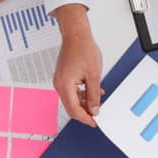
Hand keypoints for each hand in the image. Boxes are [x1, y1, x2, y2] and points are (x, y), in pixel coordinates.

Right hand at [52, 5, 103, 126]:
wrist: (76, 35)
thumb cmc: (82, 49)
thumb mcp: (93, 75)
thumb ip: (93, 95)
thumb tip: (94, 109)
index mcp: (65, 85)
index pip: (74, 109)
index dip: (85, 118)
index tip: (94, 122)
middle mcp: (59, 84)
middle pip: (71, 106)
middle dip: (85, 112)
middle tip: (96, 115)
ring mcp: (60, 81)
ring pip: (72, 99)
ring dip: (84, 102)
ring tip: (97, 100)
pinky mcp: (63, 77)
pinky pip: (72, 91)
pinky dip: (82, 94)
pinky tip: (92, 91)